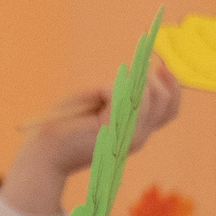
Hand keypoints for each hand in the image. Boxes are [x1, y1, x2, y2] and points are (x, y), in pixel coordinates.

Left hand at [0, 58, 180, 215]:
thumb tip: (141, 68)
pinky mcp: (112, 131)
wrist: (43, 151)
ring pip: (151, 98)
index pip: (170, 109)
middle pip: (167, 102)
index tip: (160, 64)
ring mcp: (127, 137)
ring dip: (131, 81)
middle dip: (156, 78)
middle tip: (137, 67)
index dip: (172, 84)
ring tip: (107, 84)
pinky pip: (123, 96)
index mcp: (137, 130)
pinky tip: (94, 92)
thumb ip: (122, 90)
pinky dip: (110, 86)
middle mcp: (138, 137)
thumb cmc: (67, 124)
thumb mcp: (100, 101)